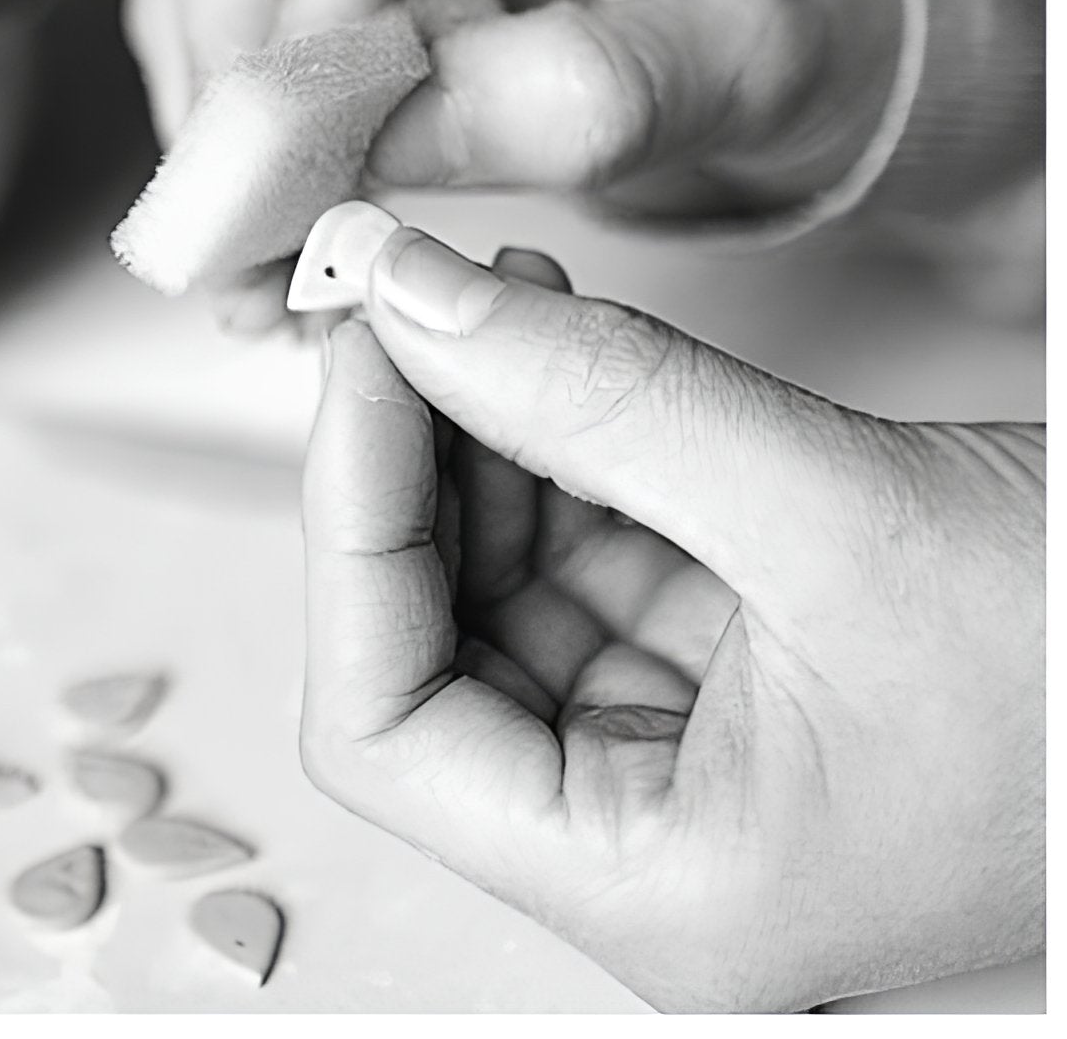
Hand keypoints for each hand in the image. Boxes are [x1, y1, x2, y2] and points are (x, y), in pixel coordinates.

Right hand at [125, 0, 902, 327]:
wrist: (848, 41)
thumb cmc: (834, 6)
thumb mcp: (760, 53)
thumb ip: (591, 92)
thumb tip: (392, 143)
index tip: (323, 122)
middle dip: (247, 73)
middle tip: (276, 221)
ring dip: (231, 129)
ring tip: (277, 257)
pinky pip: (256, 54)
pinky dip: (257, 155)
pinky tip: (292, 239)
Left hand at [300, 232, 1043, 1011]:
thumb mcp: (832, 509)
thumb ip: (599, 398)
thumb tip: (415, 303)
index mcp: (660, 883)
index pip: (386, 728)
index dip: (349, 531)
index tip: (361, 363)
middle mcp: (645, 830)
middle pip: (432, 636)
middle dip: (407, 457)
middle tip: (402, 305)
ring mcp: (676, 742)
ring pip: (500, 575)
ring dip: (477, 429)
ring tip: (482, 299)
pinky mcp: (716, 655)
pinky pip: (583, 540)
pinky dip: (553, 436)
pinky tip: (547, 339)